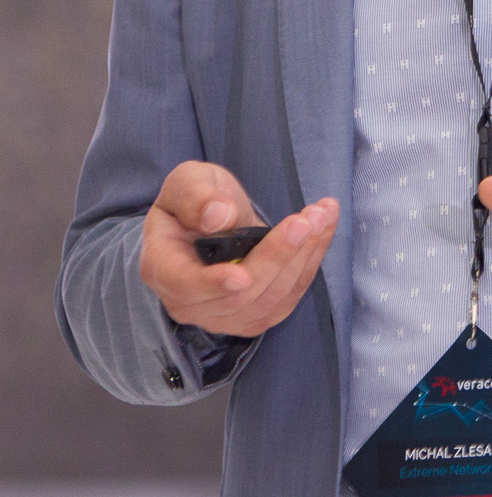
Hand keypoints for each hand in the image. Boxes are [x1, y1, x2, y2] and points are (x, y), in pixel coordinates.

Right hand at [140, 161, 338, 338]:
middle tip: (306, 219)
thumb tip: (219, 216)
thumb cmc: (195, 200)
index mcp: (163, 268)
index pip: (185, 286)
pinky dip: (312, 261)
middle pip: (240, 294)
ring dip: (303, 256)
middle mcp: (191, 301)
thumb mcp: (187, 182)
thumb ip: (196, 196)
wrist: (213, 220)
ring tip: (321, 215)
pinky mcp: (256, 313)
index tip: (242, 275)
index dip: (213, 284)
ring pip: (270, 298)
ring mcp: (224, 314)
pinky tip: (324, 227)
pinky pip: (288, 296)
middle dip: (278, 255)